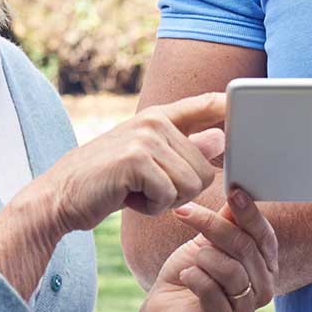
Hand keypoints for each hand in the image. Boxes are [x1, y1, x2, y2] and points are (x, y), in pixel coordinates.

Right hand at [37, 92, 226, 233]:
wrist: (60, 197)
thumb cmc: (107, 183)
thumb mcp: (148, 163)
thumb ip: (183, 150)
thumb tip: (222, 141)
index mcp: (159, 117)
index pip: (208, 104)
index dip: (233, 107)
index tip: (251, 108)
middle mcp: (154, 121)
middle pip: (205, 168)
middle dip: (181, 190)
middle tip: (147, 188)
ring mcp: (145, 138)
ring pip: (191, 184)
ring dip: (166, 200)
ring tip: (135, 191)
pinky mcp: (136, 160)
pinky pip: (170, 195)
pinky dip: (151, 208)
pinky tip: (128, 199)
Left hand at [138, 187, 279, 311]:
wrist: (163, 307)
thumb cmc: (190, 271)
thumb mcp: (207, 241)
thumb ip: (226, 222)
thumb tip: (238, 192)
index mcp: (264, 266)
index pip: (264, 236)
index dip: (250, 213)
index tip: (234, 191)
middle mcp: (263, 289)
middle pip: (245, 249)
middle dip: (214, 226)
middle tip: (185, 212)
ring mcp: (245, 310)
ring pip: (232, 271)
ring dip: (204, 258)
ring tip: (192, 259)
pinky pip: (212, 293)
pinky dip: (195, 278)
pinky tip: (186, 275)